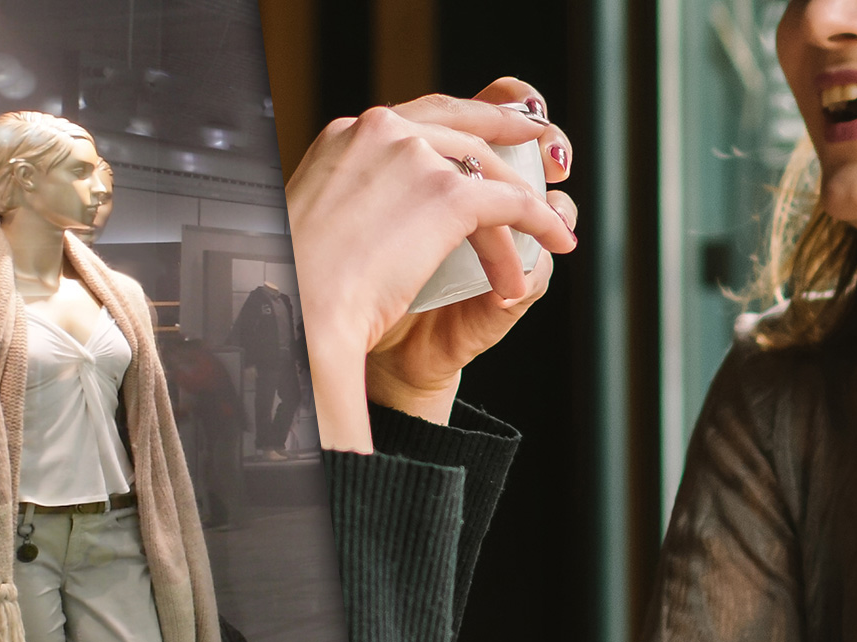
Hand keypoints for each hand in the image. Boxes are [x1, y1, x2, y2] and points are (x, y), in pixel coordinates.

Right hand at [284, 78, 576, 451]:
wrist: (300, 310)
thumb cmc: (300, 285)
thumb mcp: (323, 224)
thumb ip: (357, 200)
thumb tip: (376, 211)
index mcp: (346, 135)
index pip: (417, 116)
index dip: (465, 120)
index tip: (493, 126)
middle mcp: (381, 132)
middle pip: (463, 129)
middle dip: (510, 140)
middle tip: (544, 153)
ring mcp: (415, 158)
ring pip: (490, 174)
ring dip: (524, 208)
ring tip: (546, 233)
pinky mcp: (446, 195)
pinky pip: (512, 203)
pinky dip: (542, 223)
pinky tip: (557, 241)